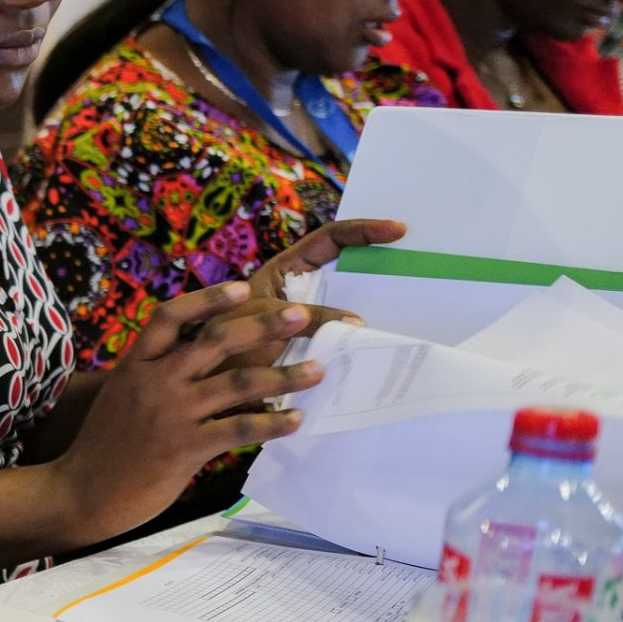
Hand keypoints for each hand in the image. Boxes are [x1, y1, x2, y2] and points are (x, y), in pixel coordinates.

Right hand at [50, 282, 324, 545]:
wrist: (81, 492)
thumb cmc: (103, 447)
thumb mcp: (121, 397)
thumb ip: (152, 377)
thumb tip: (194, 364)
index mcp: (135, 364)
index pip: (171, 316)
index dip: (209, 299)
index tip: (244, 290)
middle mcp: (154, 381)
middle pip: (216, 340)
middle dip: (264, 326)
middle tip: (301, 317)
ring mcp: (170, 412)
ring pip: (239, 384)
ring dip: (285, 376)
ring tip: (317, 370)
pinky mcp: (185, 446)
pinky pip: (240, 427)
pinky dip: (273, 423)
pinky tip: (296, 420)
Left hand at [227, 217, 406, 361]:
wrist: (203, 391)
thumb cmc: (220, 346)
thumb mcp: (264, 325)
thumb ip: (308, 319)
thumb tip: (358, 322)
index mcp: (284, 272)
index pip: (329, 240)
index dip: (363, 230)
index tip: (397, 230)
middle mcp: (300, 292)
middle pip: (348, 272)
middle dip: (381, 267)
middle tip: (420, 265)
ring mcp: (309, 321)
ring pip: (350, 308)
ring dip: (378, 310)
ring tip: (416, 310)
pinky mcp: (313, 351)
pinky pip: (344, 344)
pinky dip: (363, 347)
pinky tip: (387, 352)